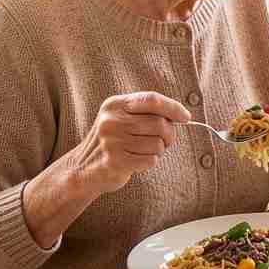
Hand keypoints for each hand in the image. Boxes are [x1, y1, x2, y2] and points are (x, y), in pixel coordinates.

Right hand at [71, 91, 190, 192]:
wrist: (83, 168)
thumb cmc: (113, 141)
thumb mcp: (122, 118)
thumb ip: (147, 112)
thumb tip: (181, 115)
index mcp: (114, 105)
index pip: (152, 99)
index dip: (173, 107)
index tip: (186, 117)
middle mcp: (111, 120)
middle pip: (160, 123)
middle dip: (168, 135)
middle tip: (162, 141)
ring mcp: (112, 141)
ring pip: (158, 144)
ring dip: (158, 151)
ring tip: (142, 151)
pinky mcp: (116, 161)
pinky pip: (151, 160)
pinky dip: (149, 162)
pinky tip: (136, 162)